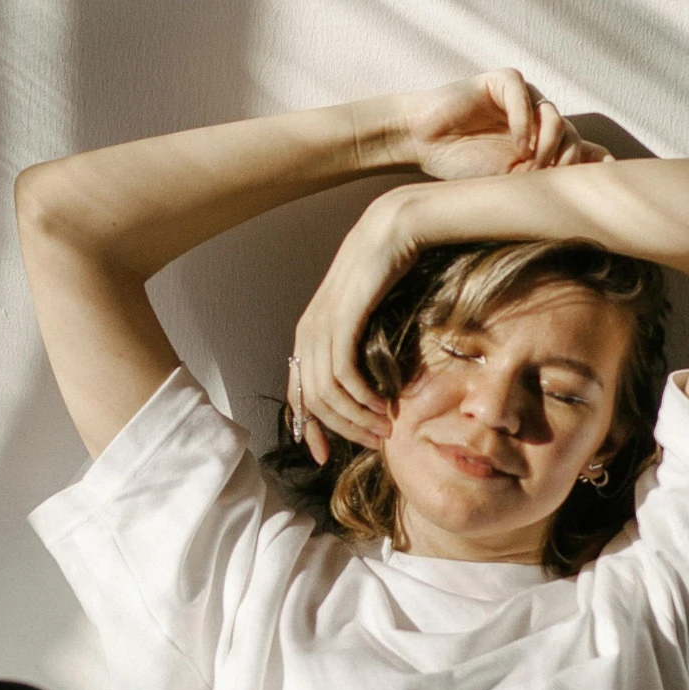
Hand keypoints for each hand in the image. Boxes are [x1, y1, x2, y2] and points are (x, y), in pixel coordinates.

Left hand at [288, 185, 426, 465]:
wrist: (391, 232)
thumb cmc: (384, 271)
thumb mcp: (364, 315)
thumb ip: (357, 345)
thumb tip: (367, 382)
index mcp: (308, 334)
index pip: (298, 393)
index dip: (309, 429)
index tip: (325, 458)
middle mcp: (307, 333)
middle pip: (313, 400)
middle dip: (342, 430)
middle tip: (373, 443)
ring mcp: (321, 326)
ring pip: (327, 392)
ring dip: (356, 418)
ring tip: (384, 429)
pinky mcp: (341, 321)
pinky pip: (342, 374)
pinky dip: (360, 397)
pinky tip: (381, 406)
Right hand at [397, 71, 609, 181]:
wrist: (421, 142)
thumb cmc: (461, 167)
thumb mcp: (507, 184)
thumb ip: (539, 184)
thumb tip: (577, 201)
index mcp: (545, 145)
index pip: (587, 150)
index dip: (598, 166)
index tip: (600, 190)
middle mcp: (539, 120)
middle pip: (573, 136)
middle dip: (564, 162)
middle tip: (544, 180)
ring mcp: (524, 98)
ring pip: (555, 116)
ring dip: (548, 145)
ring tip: (529, 167)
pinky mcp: (503, 81)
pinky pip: (526, 96)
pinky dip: (525, 124)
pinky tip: (517, 148)